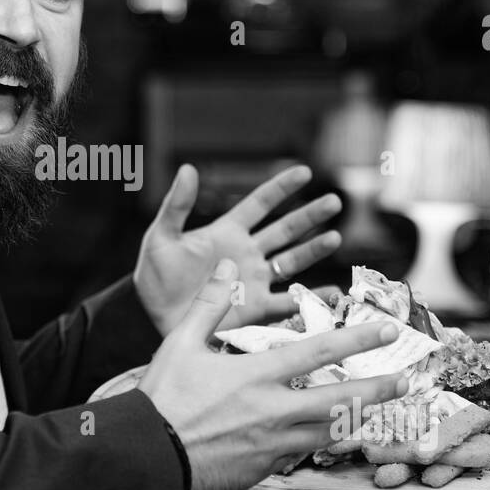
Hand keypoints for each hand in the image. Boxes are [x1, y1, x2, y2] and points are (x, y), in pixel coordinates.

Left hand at [133, 164, 341, 336]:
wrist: (155, 320)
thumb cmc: (155, 278)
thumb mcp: (161, 238)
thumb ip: (176, 206)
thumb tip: (186, 168)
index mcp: (227, 232)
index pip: (259, 204)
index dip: (281, 188)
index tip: (304, 171)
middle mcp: (246, 254)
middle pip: (285, 230)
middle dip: (309, 215)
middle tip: (335, 201)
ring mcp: (254, 281)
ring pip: (292, 261)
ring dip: (314, 250)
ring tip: (335, 238)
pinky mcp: (256, 309)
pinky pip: (289, 302)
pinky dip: (311, 298)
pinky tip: (333, 293)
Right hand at [137, 259, 406, 489]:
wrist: (147, 457)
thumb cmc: (162, 398)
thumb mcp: (179, 344)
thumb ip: (209, 304)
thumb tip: (226, 266)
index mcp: (254, 375)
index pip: (317, 353)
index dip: (355, 338)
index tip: (384, 328)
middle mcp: (272, 410)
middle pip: (340, 400)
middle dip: (378, 389)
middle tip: (406, 380)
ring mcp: (272, 443)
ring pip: (330, 432)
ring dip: (360, 419)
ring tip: (383, 410)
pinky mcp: (265, 468)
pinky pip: (303, 454)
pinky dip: (321, 443)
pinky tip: (333, 436)